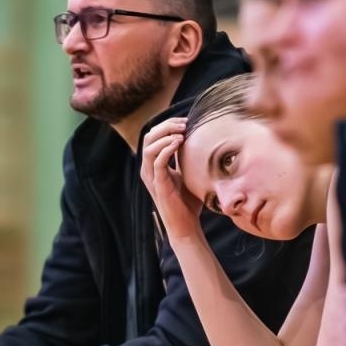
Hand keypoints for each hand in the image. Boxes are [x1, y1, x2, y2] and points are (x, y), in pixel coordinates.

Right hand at [140, 117, 202, 241]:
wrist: (186, 224)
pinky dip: (166, 149)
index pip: (153, 135)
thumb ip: (185, 158)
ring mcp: (151, 177)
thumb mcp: (187, 173)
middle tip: (185, 125)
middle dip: (166, 126)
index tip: (186, 122)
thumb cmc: (187, 201)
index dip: (168, 124)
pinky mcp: (158, 185)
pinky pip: (157, 162)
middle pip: (149, 136)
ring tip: (182, 134)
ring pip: (149, 147)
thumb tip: (197, 139)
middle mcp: (148, 169)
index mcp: (153, 164)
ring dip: (165, 136)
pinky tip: (179, 144)